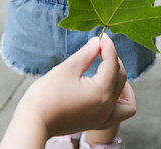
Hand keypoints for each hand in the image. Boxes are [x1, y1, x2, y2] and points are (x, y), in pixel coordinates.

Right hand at [0, 35, 135, 147]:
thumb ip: (86, 54)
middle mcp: (107, 108)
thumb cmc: (47, 95)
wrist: (33, 122)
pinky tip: (107, 90)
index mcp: (101, 92)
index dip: (108, 47)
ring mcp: (103, 118)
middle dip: (113, 60)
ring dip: (125, 86)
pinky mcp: (96, 124)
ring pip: (127, 102)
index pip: (112, 64)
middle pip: (121, 78)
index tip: (102, 37)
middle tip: (100, 50)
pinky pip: (118, 114)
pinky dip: (119, 102)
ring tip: (111, 72)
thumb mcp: (67, 69)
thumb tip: (97, 42)